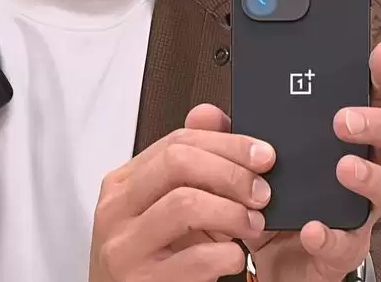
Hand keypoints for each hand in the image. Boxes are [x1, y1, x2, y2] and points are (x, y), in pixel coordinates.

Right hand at [88, 105, 275, 281]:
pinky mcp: (142, 281)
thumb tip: (212, 115)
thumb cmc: (151, 253)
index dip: (227, 143)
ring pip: (186, 204)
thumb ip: (190, 159)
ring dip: (233, 212)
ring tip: (252, 225)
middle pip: (178, 163)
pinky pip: (196, 257)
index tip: (263, 154)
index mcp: (123, 182)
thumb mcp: (166, 202)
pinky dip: (229, 255)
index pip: (177, 142)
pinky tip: (235, 257)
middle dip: (231, 172)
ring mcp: (124, 246)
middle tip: (261, 192)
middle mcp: (116, 209)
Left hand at [188, 42, 380, 281]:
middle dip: (378, 122)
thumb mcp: (246, 159)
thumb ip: (228, 135)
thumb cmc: (269, 194)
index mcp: (342, 137)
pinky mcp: (344, 248)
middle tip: (343, 120)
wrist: (265, 255)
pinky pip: (350, 243)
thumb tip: (205, 113)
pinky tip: (310, 228)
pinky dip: (331, 235)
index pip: (372, 98)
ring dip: (371, 175)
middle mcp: (363, 168)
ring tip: (343, 167)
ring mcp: (359, 209)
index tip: (378, 52)